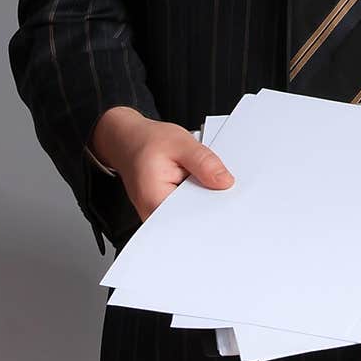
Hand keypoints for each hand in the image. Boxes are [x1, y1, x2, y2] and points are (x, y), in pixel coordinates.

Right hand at [90, 105, 234, 221]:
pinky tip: (202, 183)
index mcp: (155, 200)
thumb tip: (225, 182)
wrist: (128, 141)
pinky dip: (199, 197)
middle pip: (194, 219)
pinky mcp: (166, 211)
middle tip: (226, 186)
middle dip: (213, 204)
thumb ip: (204, 162)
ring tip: (210, 181)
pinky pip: (188, 209)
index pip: (192, 218)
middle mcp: (154, 214)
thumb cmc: (147, 142)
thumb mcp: (181, 143)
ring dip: (206, 200)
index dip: (215, 210)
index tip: (232, 202)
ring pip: (192, 215)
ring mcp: (159, 215)